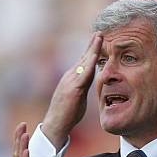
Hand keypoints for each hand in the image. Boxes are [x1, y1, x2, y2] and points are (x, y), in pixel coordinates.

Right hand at [42, 32, 102, 148]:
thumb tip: (89, 81)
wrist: (56, 125)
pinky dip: (89, 64)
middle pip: (83, 58)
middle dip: (92, 45)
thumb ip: (83, 87)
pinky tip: (95, 56)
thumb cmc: (67, 114)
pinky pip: (83, 74)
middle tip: (100, 32)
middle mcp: (70, 77)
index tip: (99, 40)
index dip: (91, 51)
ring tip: (99, 37)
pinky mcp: (72, 89)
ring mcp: (70, 82)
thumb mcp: (78, 97)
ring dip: (92, 49)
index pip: (83, 62)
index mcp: (72, 79)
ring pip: (83, 62)